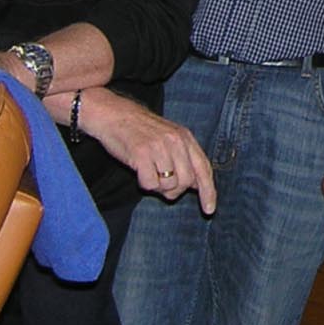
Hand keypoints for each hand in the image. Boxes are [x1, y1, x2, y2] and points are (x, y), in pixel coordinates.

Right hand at [78, 88, 215, 212]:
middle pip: (186, 182)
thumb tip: (196, 185)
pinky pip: (150, 184)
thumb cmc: (141, 131)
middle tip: (161, 182)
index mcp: (185, 137)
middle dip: (175, 190)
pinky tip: (139, 171)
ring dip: (158, 186)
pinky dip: (144, 183)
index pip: (204, 169)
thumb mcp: (169, 137)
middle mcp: (175, 142)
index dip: (208, 191)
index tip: (209, 209)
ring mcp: (159, 147)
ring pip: (168, 185)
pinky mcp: (141, 154)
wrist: (114, 115)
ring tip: (148, 172)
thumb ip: (185, 158)